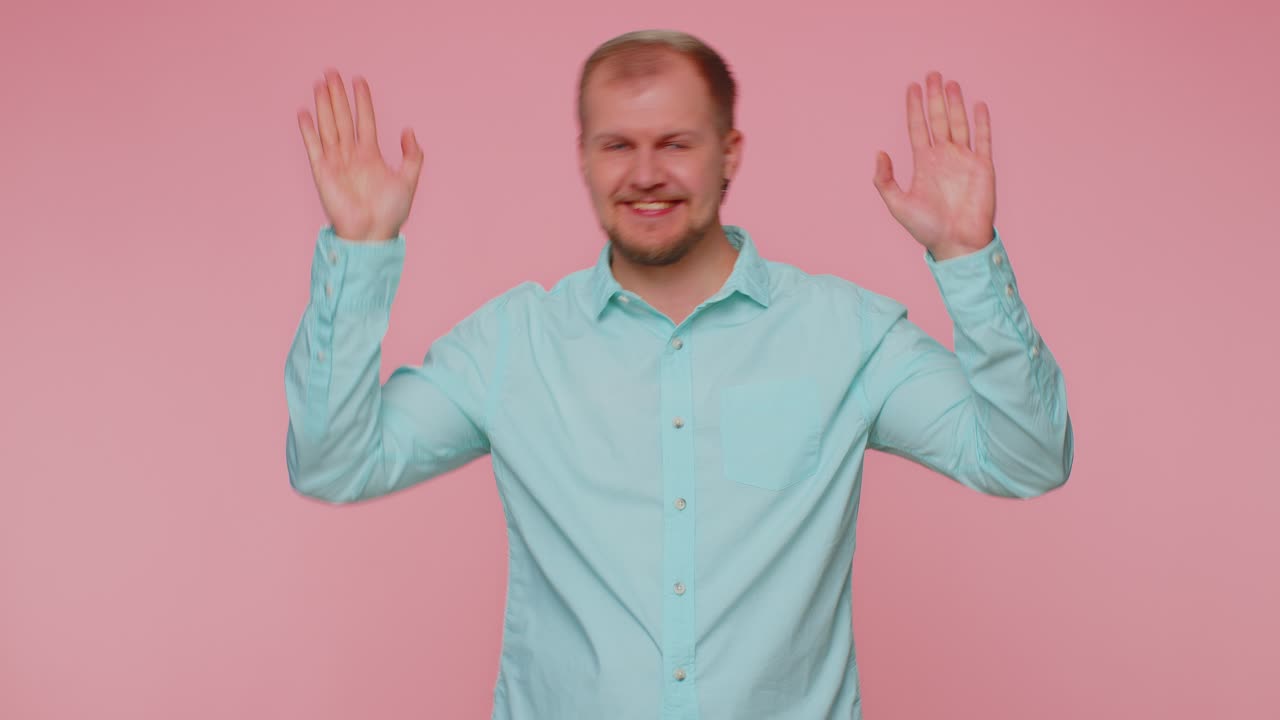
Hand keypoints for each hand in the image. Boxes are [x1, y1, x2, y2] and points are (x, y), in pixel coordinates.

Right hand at [297, 69, 423, 241]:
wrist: (372, 234)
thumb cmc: (391, 213)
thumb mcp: (409, 180)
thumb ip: (412, 155)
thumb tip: (407, 130)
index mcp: (370, 155)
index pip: (364, 120)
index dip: (362, 101)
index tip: (359, 80)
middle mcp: (351, 155)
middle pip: (343, 118)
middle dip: (338, 95)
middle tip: (333, 72)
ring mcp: (336, 162)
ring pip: (329, 126)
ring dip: (323, 105)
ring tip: (320, 83)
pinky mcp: (323, 172)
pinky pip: (314, 146)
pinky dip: (308, 130)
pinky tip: (304, 112)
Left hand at [873, 72, 995, 260]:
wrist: (956, 244)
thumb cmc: (927, 229)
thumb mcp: (897, 205)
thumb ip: (885, 180)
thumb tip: (879, 152)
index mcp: (924, 164)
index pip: (917, 128)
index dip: (914, 108)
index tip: (911, 87)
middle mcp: (944, 157)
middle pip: (938, 120)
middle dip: (934, 98)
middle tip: (931, 74)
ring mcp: (964, 160)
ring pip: (959, 124)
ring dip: (955, 103)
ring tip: (950, 82)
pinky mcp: (983, 167)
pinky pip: (983, 139)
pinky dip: (981, 122)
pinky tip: (977, 104)